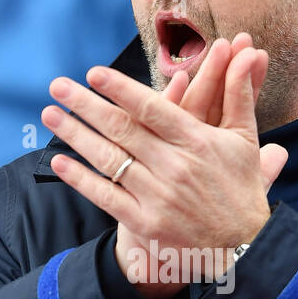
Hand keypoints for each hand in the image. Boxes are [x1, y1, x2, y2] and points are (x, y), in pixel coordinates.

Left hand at [40, 38, 287, 298]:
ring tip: (50, 115)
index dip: (119, 89)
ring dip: (75, 135)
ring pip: (109, 159)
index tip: (92, 74)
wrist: (245, 247)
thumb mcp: (246, 139)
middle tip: (57, 85)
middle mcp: (175, 166)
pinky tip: (59, 162)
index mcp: (197, 140)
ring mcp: (158, 196)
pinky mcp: (146, 223)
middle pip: (121, 129)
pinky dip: (80, 179)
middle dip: (85, 105)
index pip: (151, 108)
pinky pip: (106, 197)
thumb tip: (247, 51)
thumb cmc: (242, 189)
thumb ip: (240, 94)